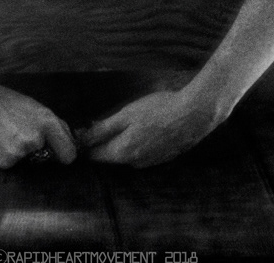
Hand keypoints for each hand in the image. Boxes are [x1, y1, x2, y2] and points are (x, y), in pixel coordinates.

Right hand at [0, 80, 77, 168]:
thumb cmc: (6, 102)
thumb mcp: (35, 106)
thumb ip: (56, 125)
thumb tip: (71, 144)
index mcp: (45, 122)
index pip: (68, 155)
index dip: (66, 154)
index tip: (62, 154)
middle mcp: (33, 140)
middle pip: (45, 158)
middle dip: (39, 149)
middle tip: (20, 132)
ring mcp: (16, 154)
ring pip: (27, 161)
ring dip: (21, 152)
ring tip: (5, 133)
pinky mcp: (1, 164)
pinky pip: (11, 164)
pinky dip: (6, 156)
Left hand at [78, 86, 221, 167]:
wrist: (194, 115)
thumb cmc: (158, 110)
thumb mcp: (126, 115)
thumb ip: (103, 128)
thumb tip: (80, 139)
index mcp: (122, 153)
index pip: (94, 157)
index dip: (85, 145)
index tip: (79, 132)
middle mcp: (134, 163)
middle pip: (109, 157)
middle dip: (100, 143)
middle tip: (96, 123)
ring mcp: (149, 163)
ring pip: (125, 155)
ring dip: (117, 143)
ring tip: (119, 124)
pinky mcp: (161, 158)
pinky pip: (140, 154)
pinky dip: (134, 144)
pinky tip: (140, 129)